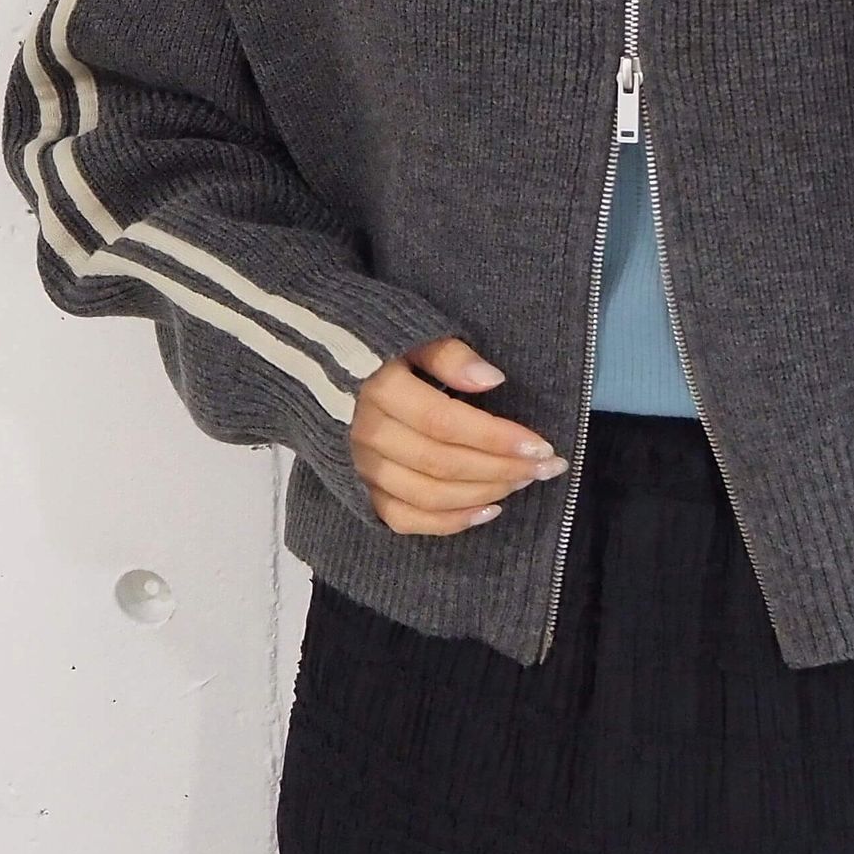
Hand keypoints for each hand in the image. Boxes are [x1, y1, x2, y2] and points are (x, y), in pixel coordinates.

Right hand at [349, 335, 567, 534]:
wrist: (307, 361)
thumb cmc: (373, 341)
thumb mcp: (409, 331)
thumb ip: (448, 354)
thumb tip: (493, 380)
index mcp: (378, 389)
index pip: (445, 422)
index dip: (496, 437)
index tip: (541, 445)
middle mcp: (365, 434)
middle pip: (442, 463)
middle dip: (502, 468)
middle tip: (546, 467)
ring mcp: (359, 467)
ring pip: (427, 495)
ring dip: (483, 493)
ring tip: (524, 481)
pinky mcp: (357, 489)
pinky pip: (402, 518)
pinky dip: (447, 522)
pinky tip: (486, 512)